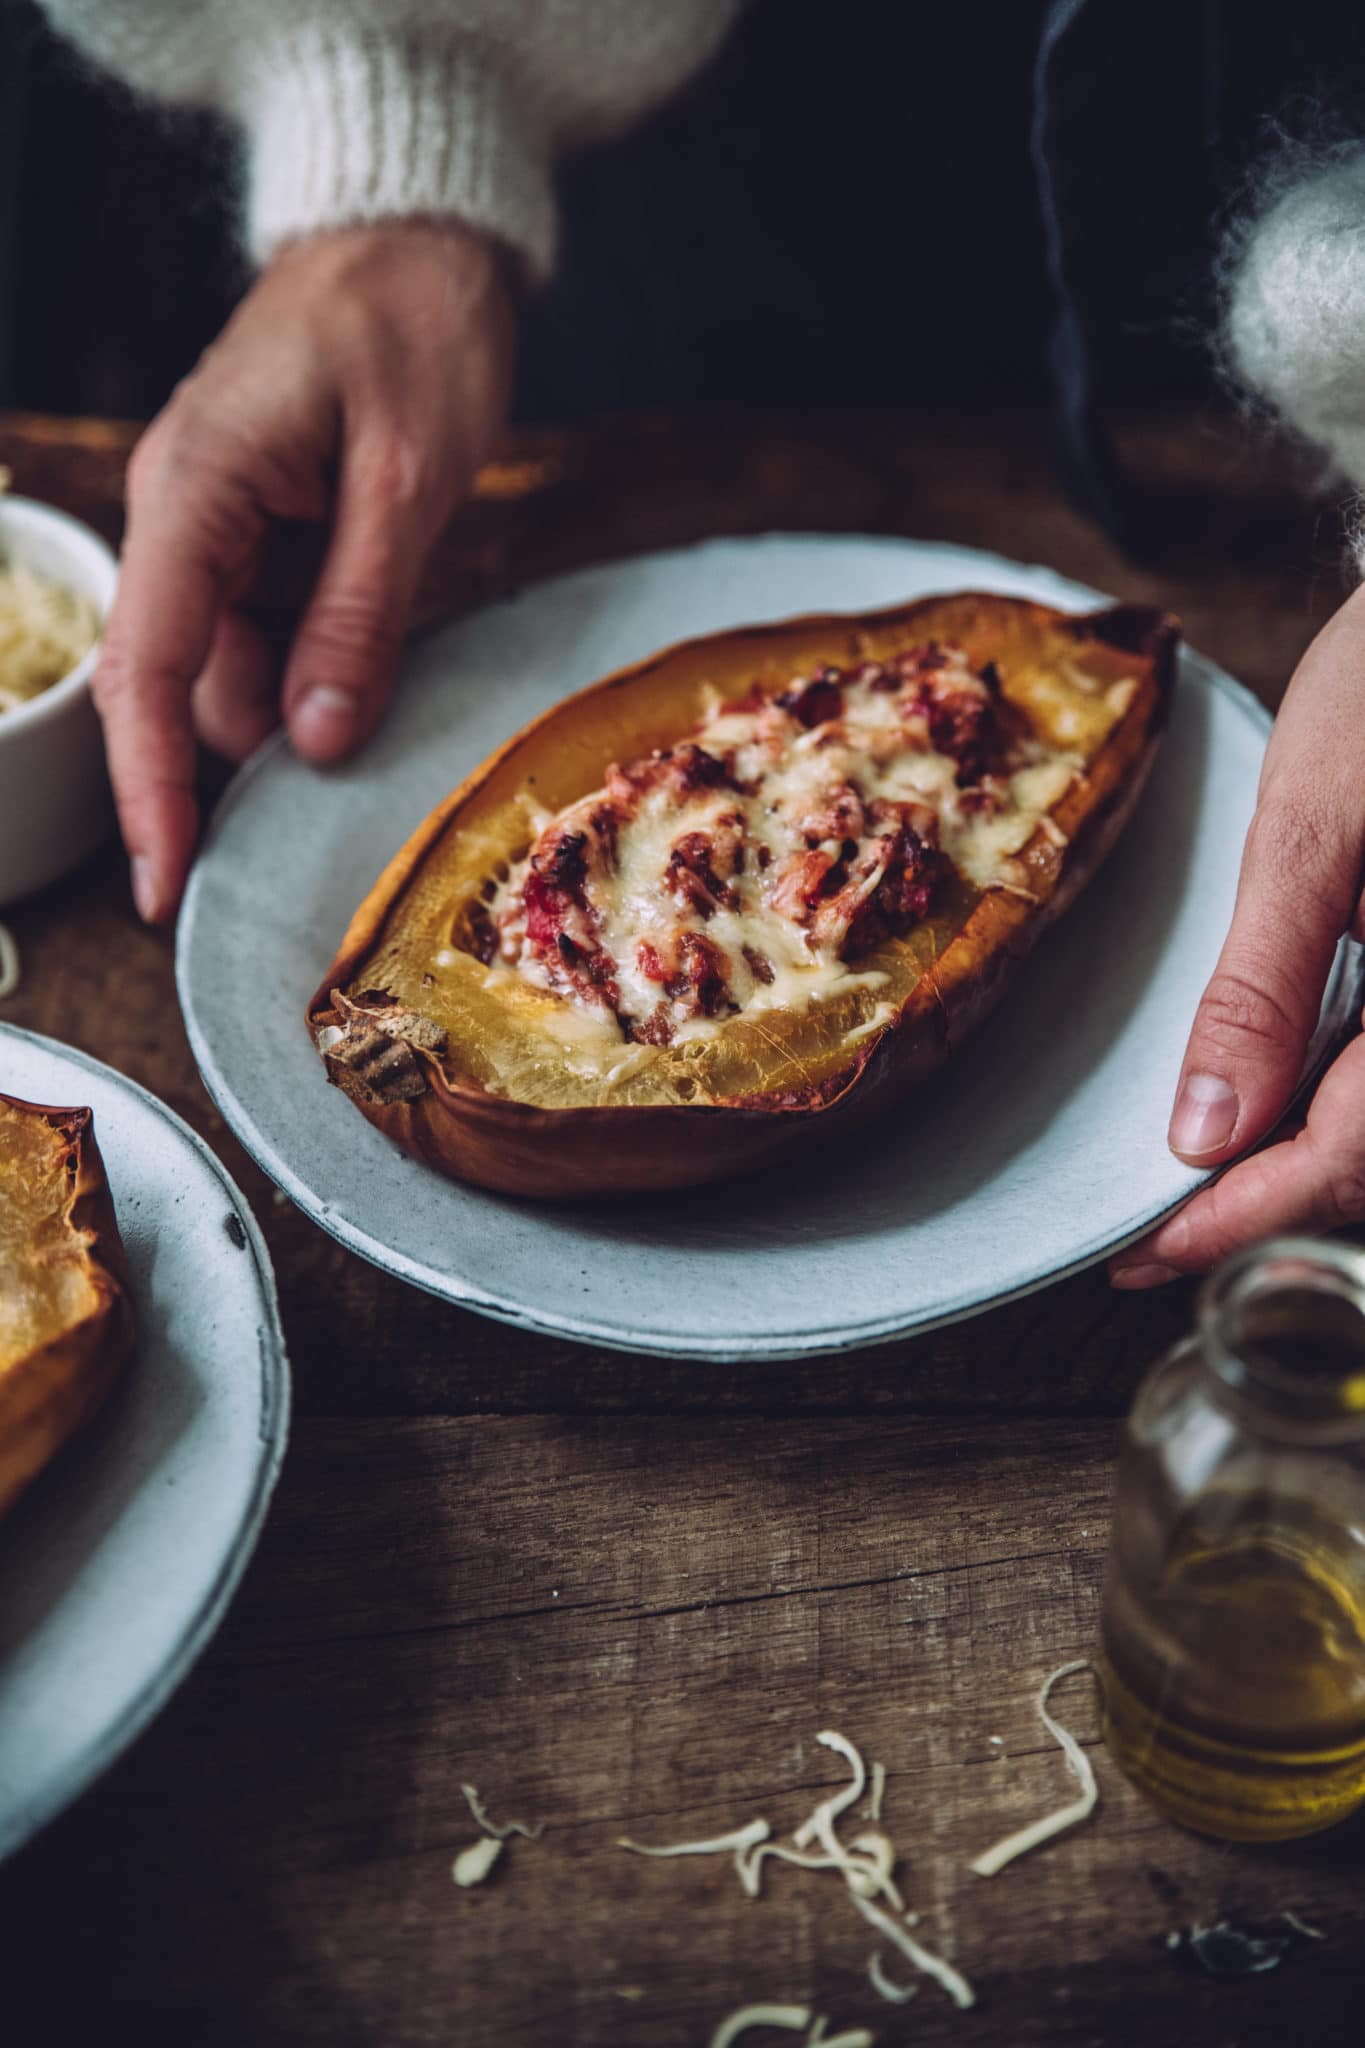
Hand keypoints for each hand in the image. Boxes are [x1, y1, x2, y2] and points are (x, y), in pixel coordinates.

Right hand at [92, 218, 515, 921]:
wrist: (418, 235)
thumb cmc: (414, 325)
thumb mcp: (408, 479)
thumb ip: (359, 613)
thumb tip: (312, 745)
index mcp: (194, 491)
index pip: (147, 669)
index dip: (152, 789)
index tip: (162, 886)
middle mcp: (181, 511)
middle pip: (173, 683)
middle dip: (225, 766)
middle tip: (316, 819)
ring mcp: (213, 521)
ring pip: (225, 667)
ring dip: (290, 711)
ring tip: (378, 692)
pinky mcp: (254, 528)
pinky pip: (263, 631)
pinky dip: (310, 667)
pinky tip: (365, 664)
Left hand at [1111, 583, 1364, 1287]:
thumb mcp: (1319, 824)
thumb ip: (1266, 982)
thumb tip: (1204, 1128)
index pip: (1348, 1154)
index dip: (1242, 1218)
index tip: (1142, 1257)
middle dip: (1268, 1210)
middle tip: (1153, 1241)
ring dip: (1302, 1172)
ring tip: (1198, 1195)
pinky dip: (1338, 1112)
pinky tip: (1273, 1111)